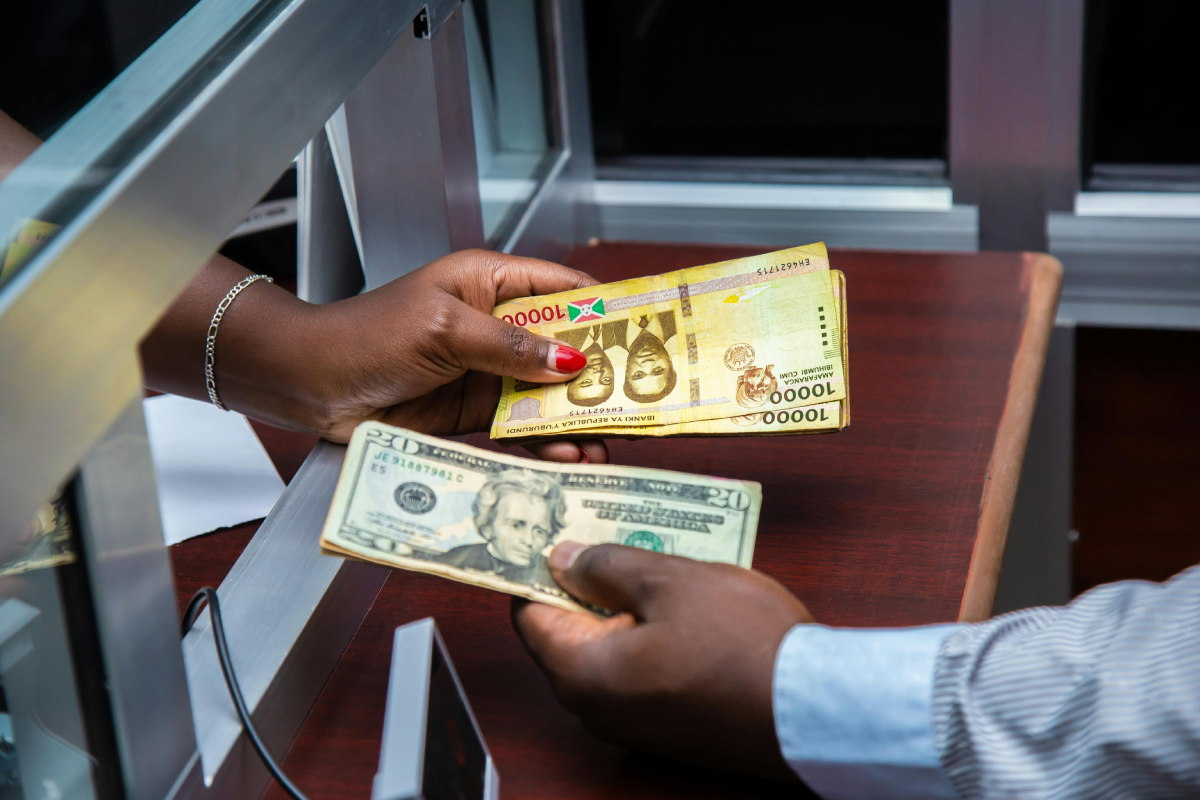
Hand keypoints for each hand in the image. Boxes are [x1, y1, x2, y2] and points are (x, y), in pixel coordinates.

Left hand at [142, 249, 607, 463]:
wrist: (310, 386)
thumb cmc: (366, 337)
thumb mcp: (445, 330)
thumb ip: (509, 347)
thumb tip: (570, 360)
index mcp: (489, 283)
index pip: (561, 291)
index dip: (605, 311)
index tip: (646, 334)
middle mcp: (494, 327)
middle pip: (563, 349)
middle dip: (599, 377)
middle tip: (639, 403)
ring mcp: (486, 373)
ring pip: (546, 396)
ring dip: (574, 420)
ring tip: (605, 443)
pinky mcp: (472, 414)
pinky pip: (519, 429)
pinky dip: (543, 445)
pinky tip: (566, 459)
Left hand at [512, 542, 811, 779]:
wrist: (812, 710)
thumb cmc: (740, 643)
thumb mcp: (669, 581)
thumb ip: (606, 566)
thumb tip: (562, 558)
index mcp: (581, 674)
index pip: (529, 613)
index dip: (537, 565)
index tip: (551, 526)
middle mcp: (596, 708)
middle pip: (568, 629)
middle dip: (584, 577)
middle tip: (606, 527)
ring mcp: (633, 721)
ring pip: (609, 646)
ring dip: (622, 600)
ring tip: (650, 551)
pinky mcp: (670, 723)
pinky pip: (640, 667)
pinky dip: (648, 629)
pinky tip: (677, 594)